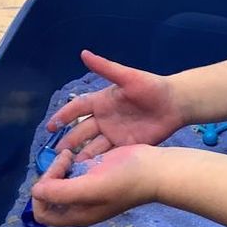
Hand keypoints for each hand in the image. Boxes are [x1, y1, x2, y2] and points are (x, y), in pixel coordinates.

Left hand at [31, 145, 158, 225]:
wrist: (154, 170)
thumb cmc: (124, 181)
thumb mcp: (90, 188)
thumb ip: (60, 192)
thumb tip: (35, 190)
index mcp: (76, 215)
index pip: (42, 212)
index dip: (41, 194)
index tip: (56, 175)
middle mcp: (79, 205)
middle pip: (48, 195)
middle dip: (50, 176)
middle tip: (64, 160)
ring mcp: (87, 190)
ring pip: (58, 182)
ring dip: (58, 168)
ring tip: (70, 155)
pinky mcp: (94, 175)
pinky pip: (71, 172)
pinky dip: (69, 163)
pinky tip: (77, 153)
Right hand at [49, 50, 188, 158]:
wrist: (176, 103)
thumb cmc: (152, 86)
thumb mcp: (128, 77)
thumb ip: (106, 68)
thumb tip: (84, 53)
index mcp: (101, 101)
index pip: (77, 109)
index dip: (63, 116)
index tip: (50, 126)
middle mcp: (104, 119)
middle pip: (81, 131)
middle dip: (68, 142)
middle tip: (55, 154)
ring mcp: (114, 133)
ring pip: (92, 146)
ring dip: (81, 155)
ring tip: (68, 167)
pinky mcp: (126, 145)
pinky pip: (109, 155)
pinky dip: (98, 163)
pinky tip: (89, 173)